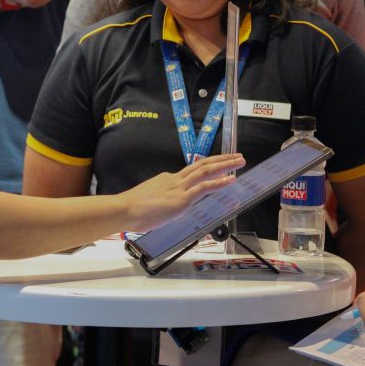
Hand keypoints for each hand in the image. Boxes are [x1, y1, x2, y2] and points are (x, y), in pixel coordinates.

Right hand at [120, 154, 244, 231]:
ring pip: (206, 171)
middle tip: (235, 155)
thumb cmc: (130, 210)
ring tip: (239, 161)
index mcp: (166, 180)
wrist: (124, 209)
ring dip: (225, 165)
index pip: (189, 173)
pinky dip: (219, 182)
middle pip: (202, 165)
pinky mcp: (182, 198)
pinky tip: (231, 179)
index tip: (216, 166)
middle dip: (220, 159)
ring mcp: (179, 188)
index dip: (205, 168)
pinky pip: (205, 187)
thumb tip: (161, 209)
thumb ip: (158, 203)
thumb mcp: (147, 202)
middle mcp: (174, 180)